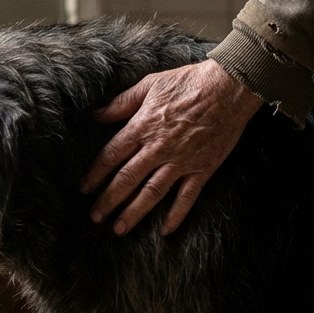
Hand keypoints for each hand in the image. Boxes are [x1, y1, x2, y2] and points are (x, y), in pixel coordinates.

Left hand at [82, 59, 262, 235]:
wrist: (229, 87)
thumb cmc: (188, 82)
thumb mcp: (150, 84)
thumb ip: (122, 103)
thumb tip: (96, 114)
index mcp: (143, 126)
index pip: (111, 156)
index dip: (95, 174)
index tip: (84, 189)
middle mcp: (158, 148)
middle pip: (127, 179)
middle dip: (108, 200)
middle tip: (95, 217)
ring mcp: (180, 161)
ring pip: (151, 193)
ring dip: (133, 212)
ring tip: (119, 229)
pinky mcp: (202, 169)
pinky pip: (186, 197)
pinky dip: (176, 215)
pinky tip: (165, 231)